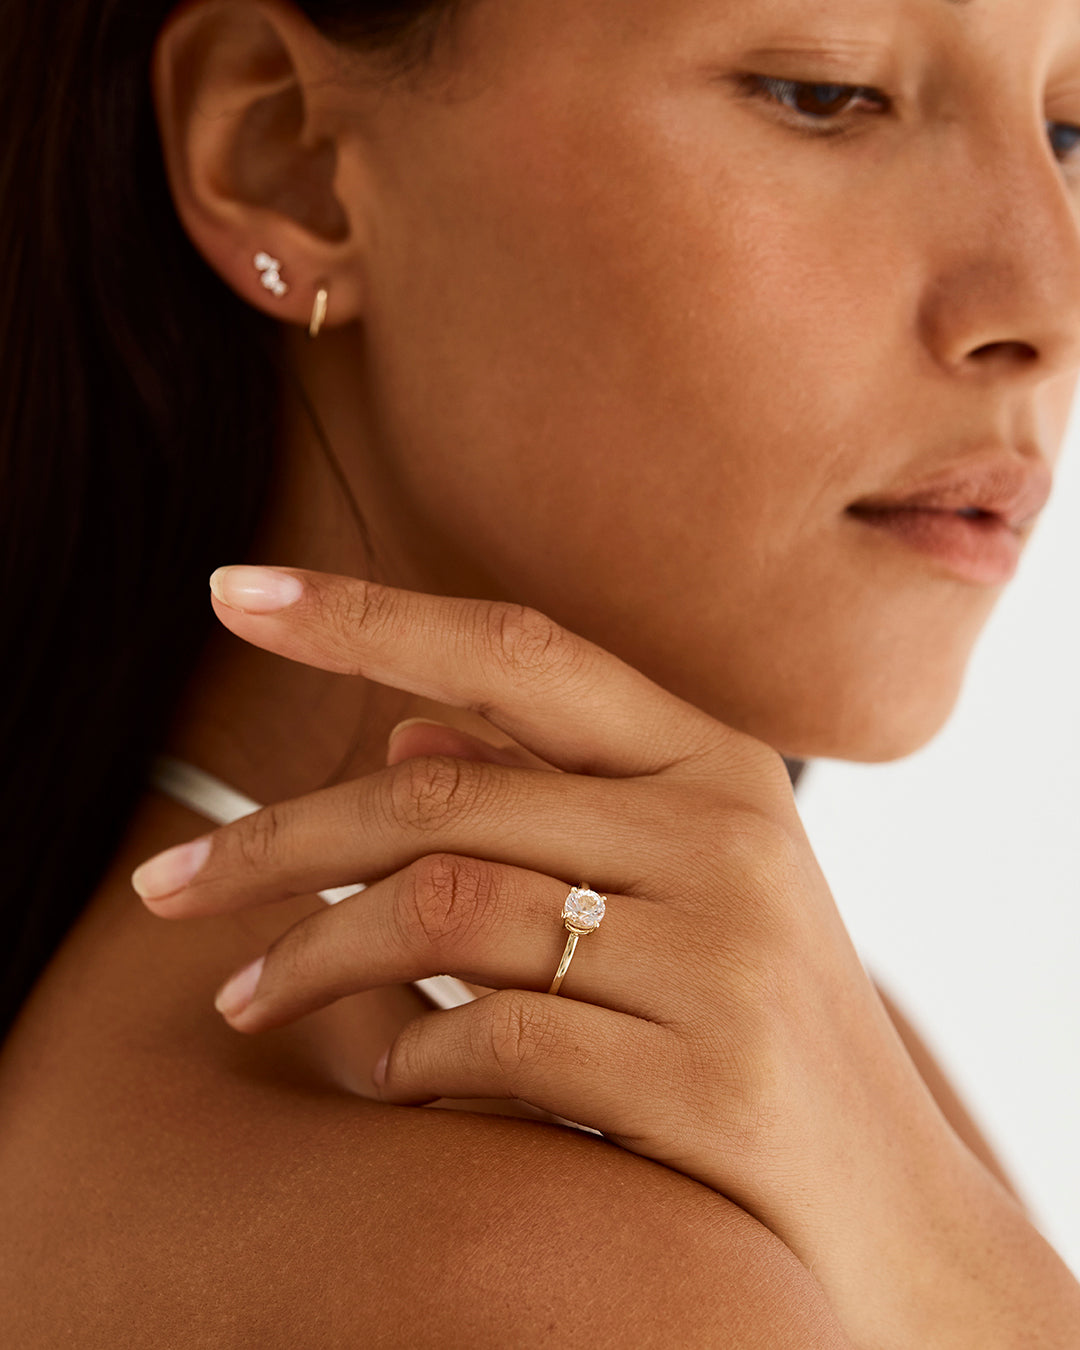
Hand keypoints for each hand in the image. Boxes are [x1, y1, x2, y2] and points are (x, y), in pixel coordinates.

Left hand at [133, 565, 974, 1325]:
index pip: (520, 649)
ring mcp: (723, 955)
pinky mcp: (703, 1081)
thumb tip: (406, 723)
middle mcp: (726, 834)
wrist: (887, 1203)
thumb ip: (548, 793)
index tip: (236, 594)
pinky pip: (484, 1040)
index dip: (371, 616)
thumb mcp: (678, 880)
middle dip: (275, 840)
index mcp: (714, 761)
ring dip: (310, 958)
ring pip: (443, 909)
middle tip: (162, 884)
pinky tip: (387, 1077)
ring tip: (241, 998)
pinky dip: (402, 1058)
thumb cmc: (751, 1015)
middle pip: (440, 791)